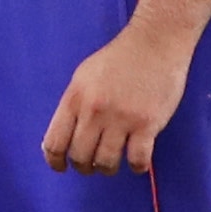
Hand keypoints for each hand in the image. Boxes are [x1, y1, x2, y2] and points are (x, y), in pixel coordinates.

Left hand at [42, 26, 189, 175]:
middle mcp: (94, 111)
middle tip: (92, 165)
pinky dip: (136, 167)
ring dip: (107, 168)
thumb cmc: (120, 59)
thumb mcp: (84, 77)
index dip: (55, 161)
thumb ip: (72, 106)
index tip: (62, 167)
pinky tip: (137, 161)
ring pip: (106, 162)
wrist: (155, 43)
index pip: (55, 142)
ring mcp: (121, 118)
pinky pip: (137, 160)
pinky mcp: (147, 124)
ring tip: (114, 162)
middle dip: (84, 167)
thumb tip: (61, 139)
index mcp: (75, 98)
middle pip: (80, 156)